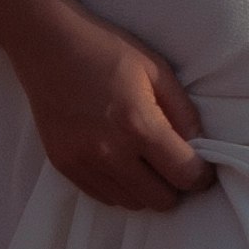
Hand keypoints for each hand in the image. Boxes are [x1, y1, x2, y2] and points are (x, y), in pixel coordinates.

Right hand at [0, 0, 213, 212]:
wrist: (46, 45)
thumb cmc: (106, 50)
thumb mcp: (157, 70)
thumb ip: (183, 112)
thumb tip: (200, 148)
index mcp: (139, 124)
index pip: (184, 175)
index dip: (201, 177)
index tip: (202, 169)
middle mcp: (110, 152)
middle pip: (160, 200)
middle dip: (175, 186)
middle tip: (173, 165)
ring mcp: (83, 163)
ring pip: (132, 204)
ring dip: (146, 189)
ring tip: (145, 163)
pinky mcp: (63, 166)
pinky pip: (104, 197)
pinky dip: (120, 187)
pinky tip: (120, 162)